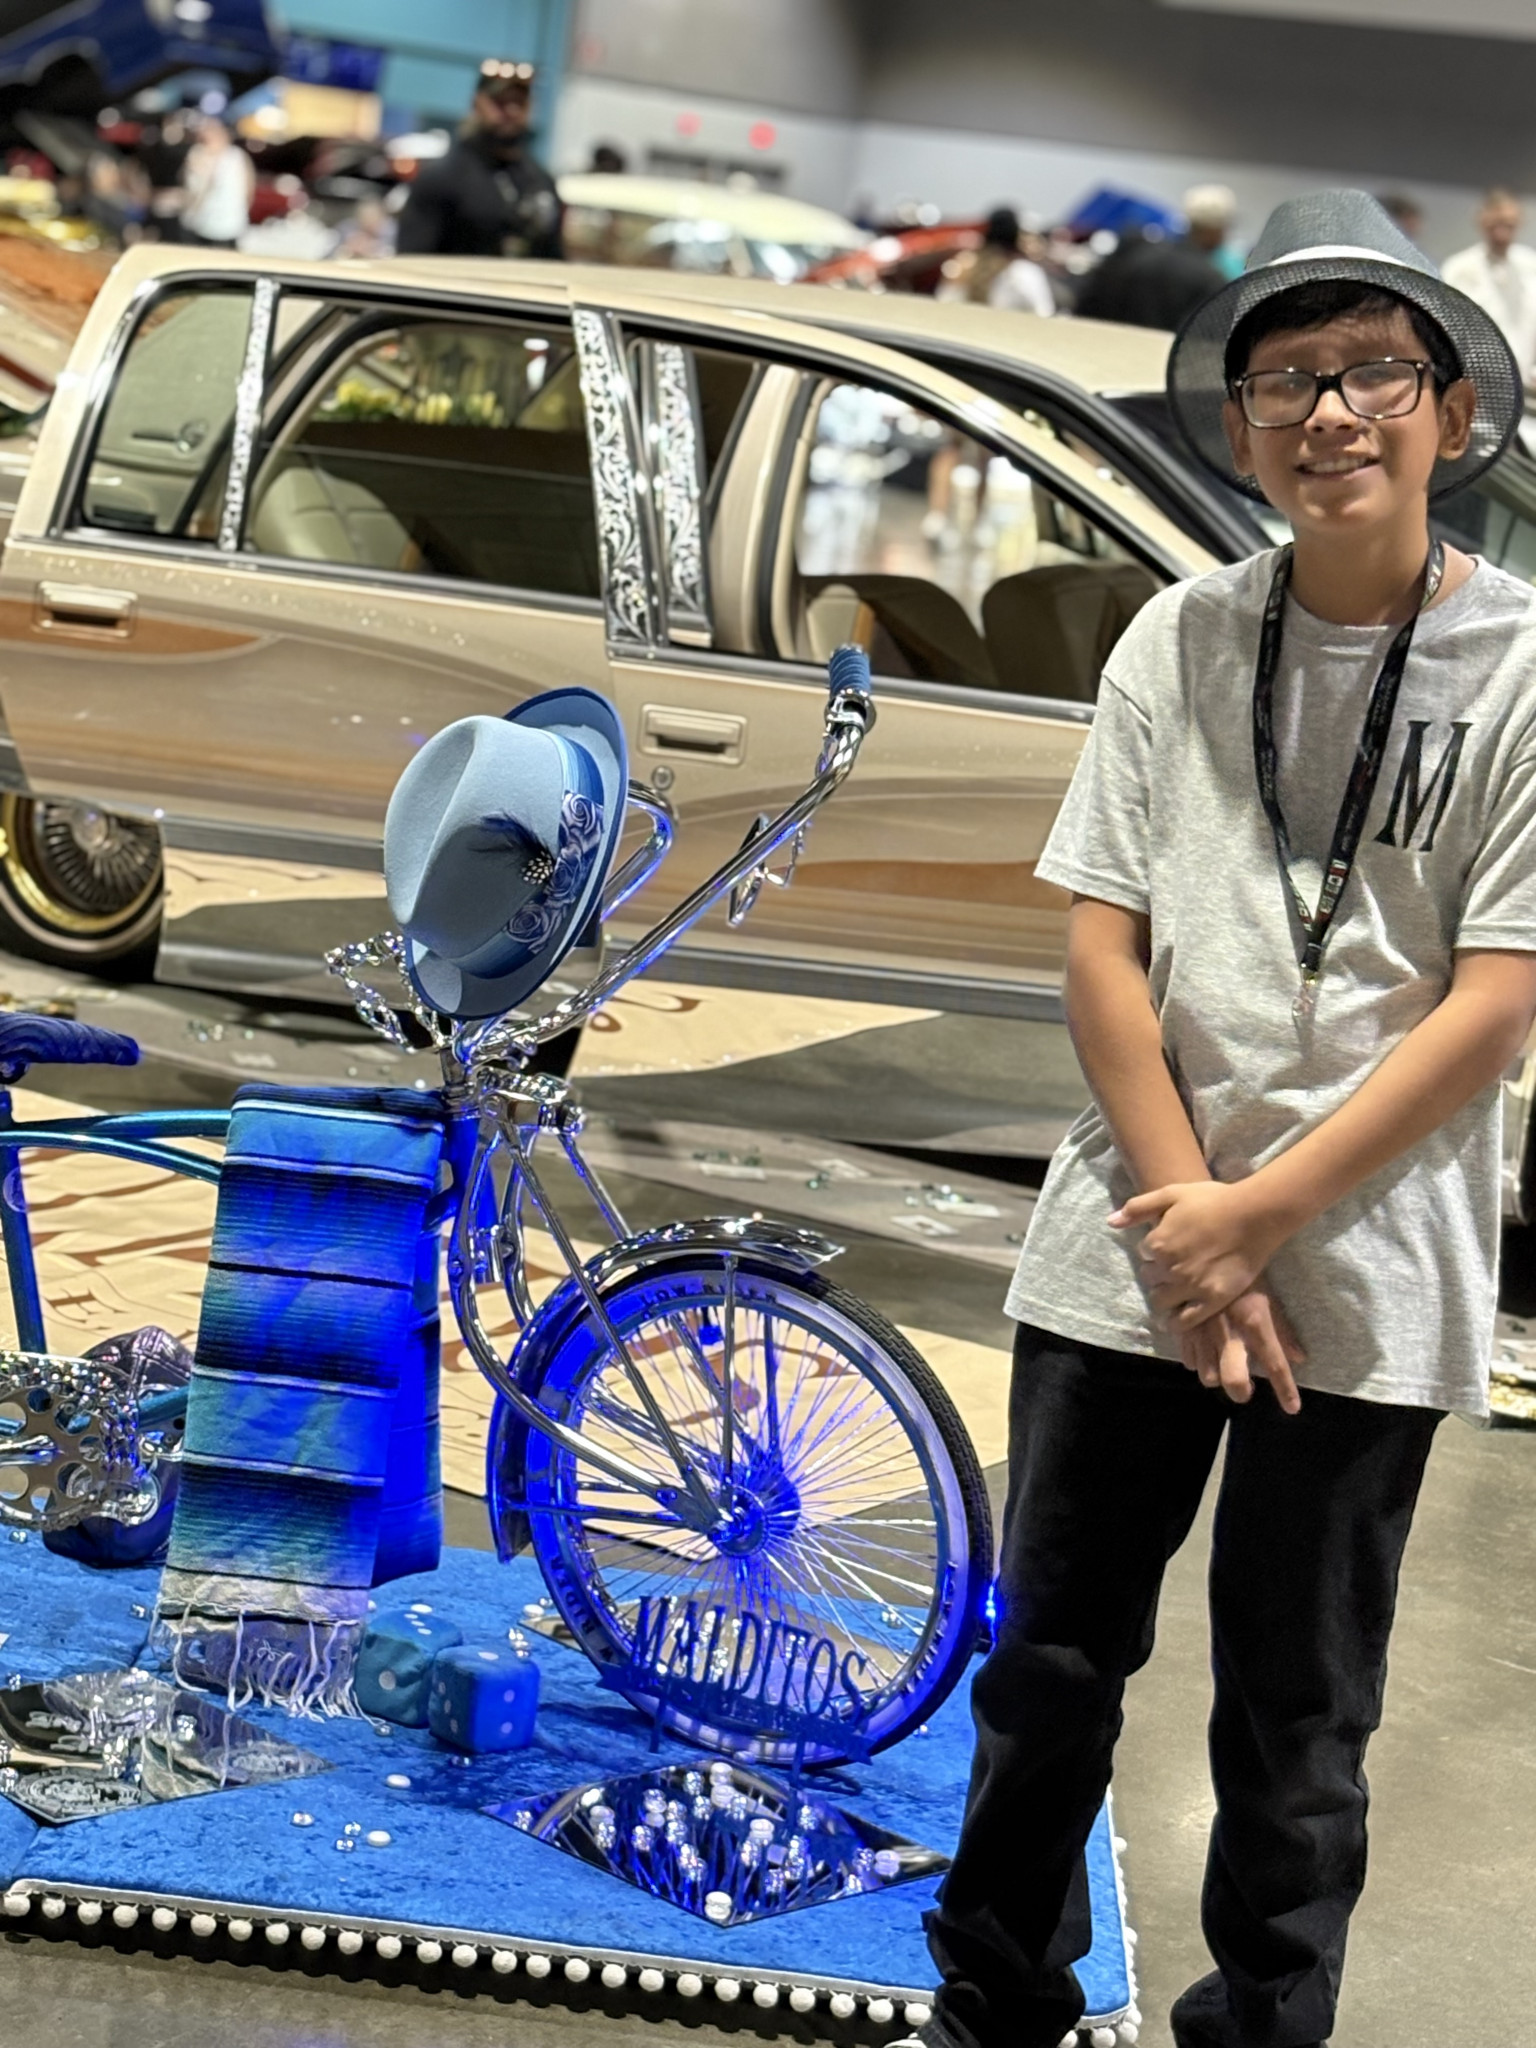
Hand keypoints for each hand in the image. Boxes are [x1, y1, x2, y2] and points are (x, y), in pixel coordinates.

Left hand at [1110, 1179, 1284, 1330]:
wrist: (1254, 1215)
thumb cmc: (1214, 1199)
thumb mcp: (1172, 1193)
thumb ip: (1139, 1207)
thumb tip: (1110, 1222)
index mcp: (1158, 1242)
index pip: (1144, 1253)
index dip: (1155, 1249)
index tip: (1168, 1246)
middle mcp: (1170, 1267)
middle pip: (1150, 1277)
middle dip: (1157, 1273)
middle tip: (1173, 1268)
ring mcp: (1190, 1286)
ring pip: (1161, 1301)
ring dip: (1163, 1297)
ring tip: (1172, 1293)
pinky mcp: (1212, 1300)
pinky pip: (1184, 1321)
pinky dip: (1175, 1322)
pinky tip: (1173, 1320)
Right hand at [1181, 1282, 1304, 1414]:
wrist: (1203, 1249)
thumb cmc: (1244, 1271)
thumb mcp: (1267, 1297)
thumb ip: (1282, 1330)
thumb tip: (1299, 1357)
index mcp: (1254, 1323)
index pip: (1275, 1364)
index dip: (1285, 1390)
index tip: (1292, 1408)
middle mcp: (1228, 1333)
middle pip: (1234, 1381)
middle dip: (1240, 1390)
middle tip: (1246, 1387)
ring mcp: (1202, 1332)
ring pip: (1208, 1376)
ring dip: (1217, 1374)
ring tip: (1223, 1363)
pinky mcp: (1181, 1327)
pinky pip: (1188, 1360)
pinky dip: (1198, 1360)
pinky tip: (1204, 1349)